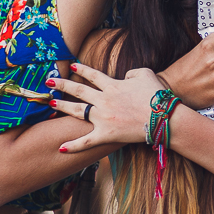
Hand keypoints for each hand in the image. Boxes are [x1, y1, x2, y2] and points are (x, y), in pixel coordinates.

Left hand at [48, 64, 162, 152]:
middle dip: (63, 85)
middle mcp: (104, 100)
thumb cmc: (156, 95)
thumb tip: (124, 76)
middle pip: (79, 91)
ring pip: (78, 111)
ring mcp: (103, 118)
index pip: (92, 75)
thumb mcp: (145, 74)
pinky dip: (73, 145)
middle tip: (50, 82)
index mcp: (113, 85)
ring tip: (52, 103)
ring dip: (63, 107)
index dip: (81, 70)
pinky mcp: (106, 135)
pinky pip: (86, 141)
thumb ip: (131, 72)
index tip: (71, 66)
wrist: (163, 117)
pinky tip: (60, 148)